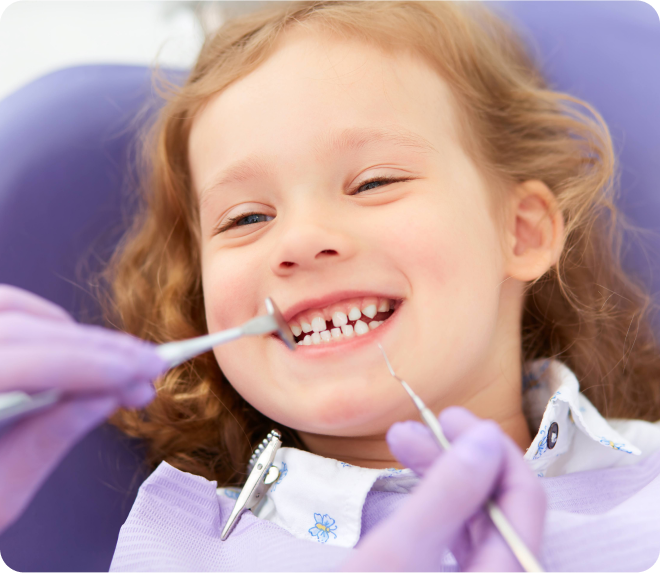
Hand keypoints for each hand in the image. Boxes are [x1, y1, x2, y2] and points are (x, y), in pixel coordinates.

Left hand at [0, 284, 166, 532]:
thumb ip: (48, 440)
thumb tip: (105, 399)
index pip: (20, 365)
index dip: (87, 366)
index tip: (137, 373)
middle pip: (21, 330)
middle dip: (95, 347)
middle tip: (145, 364)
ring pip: (13, 311)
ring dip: (74, 333)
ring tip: (119, 360)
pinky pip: (3, 311)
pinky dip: (45, 324)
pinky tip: (76, 347)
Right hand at [342, 407, 545, 572]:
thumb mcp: (395, 555)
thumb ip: (445, 494)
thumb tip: (486, 435)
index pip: (524, 500)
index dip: (493, 450)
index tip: (450, 416)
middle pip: (498, 506)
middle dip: (457, 458)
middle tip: (414, 427)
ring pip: (475, 519)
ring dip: (442, 476)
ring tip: (399, 442)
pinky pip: (457, 537)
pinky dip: (435, 504)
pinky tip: (413, 483)